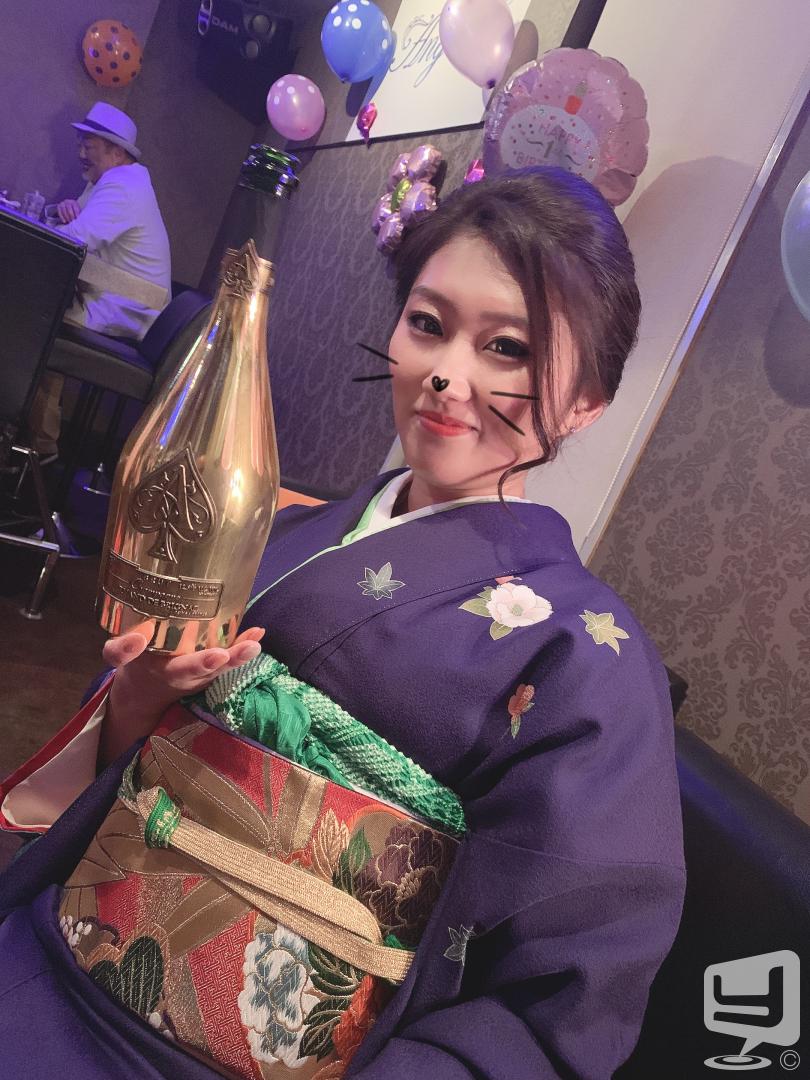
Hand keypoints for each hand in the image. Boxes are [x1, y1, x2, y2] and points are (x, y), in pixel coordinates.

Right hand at [56, 199, 81, 223]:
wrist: (68, 210)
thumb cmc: (75, 212)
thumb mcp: (78, 212)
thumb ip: (79, 215)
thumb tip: (80, 220)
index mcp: (73, 202)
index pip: (75, 206)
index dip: (76, 212)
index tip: (77, 218)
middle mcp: (67, 201)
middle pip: (69, 208)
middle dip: (71, 215)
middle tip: (73, 221)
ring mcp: (62, 203)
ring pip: (64, 210)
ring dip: (67, 217)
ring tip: (69, 222)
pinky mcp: (58, 207)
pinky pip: (59, 212)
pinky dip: (62, 217)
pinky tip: (64, 221)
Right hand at [98, 626, 264, 767]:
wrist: (145, 691)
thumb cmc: (135, 664)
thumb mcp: (117, 658)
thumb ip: (120, 651)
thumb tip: (136, 637)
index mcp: (162, 672)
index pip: (173, 670)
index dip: (188, 663)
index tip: (205, 656)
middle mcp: (185, 676)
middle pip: (201, 671)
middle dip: (212, 663)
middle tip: (223, 655)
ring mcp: (202, 675)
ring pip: (221, 668)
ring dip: (238, 656)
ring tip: (253, 643)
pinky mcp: (212, 669)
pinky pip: (229, 659)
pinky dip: (243, 647)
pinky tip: (258, 631)